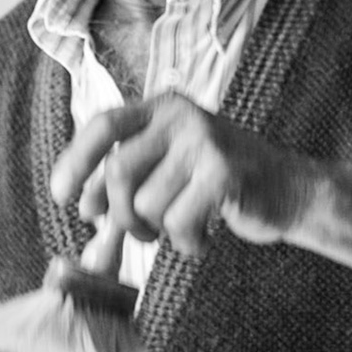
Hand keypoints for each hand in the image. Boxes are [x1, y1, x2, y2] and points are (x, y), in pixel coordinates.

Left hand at [50, 93, 313, 256]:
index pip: (103, 126)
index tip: (62, 198)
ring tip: (184, 228)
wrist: (288, 190)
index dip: (75, 162)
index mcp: (163, 108)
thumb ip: (127, 187)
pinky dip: (187, 244)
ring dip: (160, 232)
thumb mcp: (170, 173)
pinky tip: (205, 237)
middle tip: (141, 234)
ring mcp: (205, 141)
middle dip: (122, 215)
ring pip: (147, 204)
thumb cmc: (222, 184)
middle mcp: (181, 116)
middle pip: (119, 171)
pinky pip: (178, 222)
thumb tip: (83, 211)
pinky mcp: (224, 173)